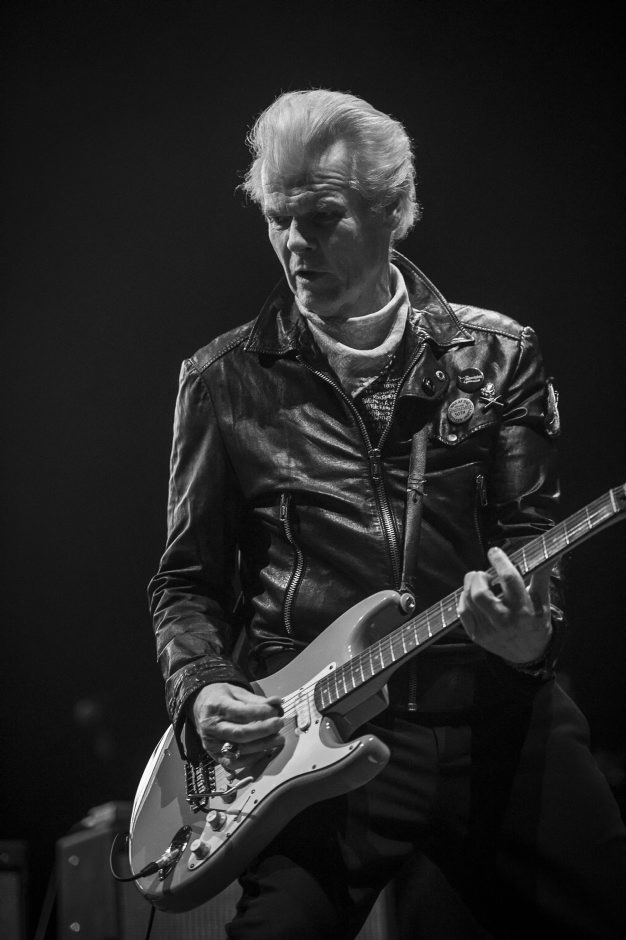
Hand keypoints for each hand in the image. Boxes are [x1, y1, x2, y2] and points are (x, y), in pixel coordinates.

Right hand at [190, 683, 283, 770]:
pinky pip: (234, 763)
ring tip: (277, 738)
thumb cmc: (221, 698)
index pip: (240, 712)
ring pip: (239, 749)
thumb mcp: (237, 692)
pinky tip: (264, 751)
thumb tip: (277, 702)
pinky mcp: (214, 755)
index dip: (260, 713)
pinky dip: (251, 759)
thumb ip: (257, 700)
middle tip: (279, 724)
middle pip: (240, 733)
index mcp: (215, 707)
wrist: (201, 707)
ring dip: (262, 745)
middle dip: (264, 730)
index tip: (274, 711)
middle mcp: (211, 727)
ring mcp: (211, 743)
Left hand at [457, 546, 551, 664]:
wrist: (530, 654)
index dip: (500, 561)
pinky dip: (464, 599)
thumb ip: (542, 574)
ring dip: (469, 585)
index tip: (494, 551)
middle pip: (480, 594)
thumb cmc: (536, 622)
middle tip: (483, 573)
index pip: (509, 579)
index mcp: (524, 609)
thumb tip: (554, 554)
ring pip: (469, 601)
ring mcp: (489, 630)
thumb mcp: (542, 599)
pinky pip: (463, 612)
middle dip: (478, 577)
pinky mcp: (478, 636)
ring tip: (477, 581)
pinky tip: (471, 595)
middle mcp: (505, 620)